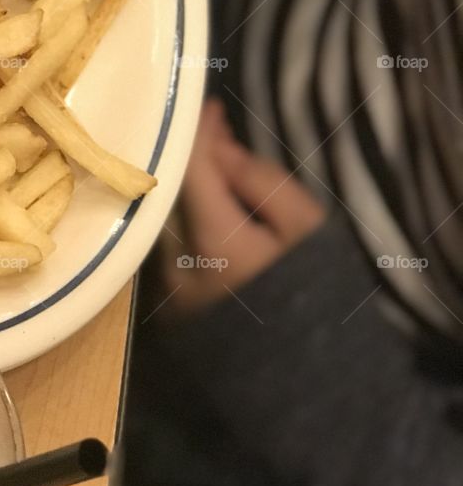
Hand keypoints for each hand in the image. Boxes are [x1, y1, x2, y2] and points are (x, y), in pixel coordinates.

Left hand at [161, 99, 325, 312]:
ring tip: (217, 164)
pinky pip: (171, 243)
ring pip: (168, 219)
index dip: (198, 135)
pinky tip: (209, 205)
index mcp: (211, 243)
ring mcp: (170, 287)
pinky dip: (187, 217)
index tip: (211, 109)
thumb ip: (261, 183)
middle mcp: (176, 264)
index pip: (189, 171)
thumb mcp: (306, 231)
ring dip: (188, 188)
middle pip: (172, 193)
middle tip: (217, 132)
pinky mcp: (172, 304)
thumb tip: (220, 150)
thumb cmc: (316, 297)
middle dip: (192, 159)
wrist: (305, 376)